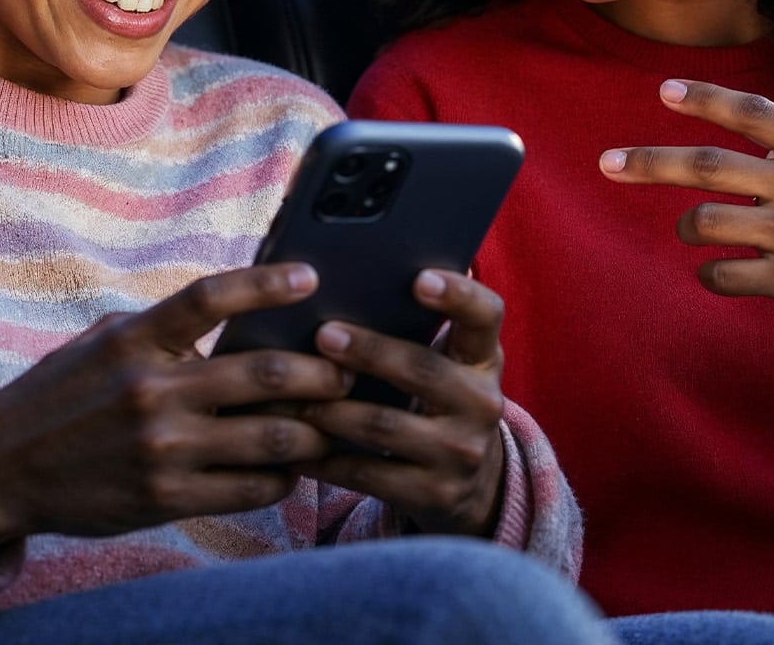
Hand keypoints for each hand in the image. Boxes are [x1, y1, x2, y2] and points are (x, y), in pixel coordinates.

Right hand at [0, 263, 352, 549]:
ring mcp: (162, 449)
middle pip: (263, 372)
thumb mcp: (103, 342)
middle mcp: (151, 390)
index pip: (211, 297)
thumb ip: (164, 328)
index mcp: (135, 339)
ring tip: (335, 422)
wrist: (0, 468)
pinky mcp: (166, 498)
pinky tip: (293, 467)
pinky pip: (250, 488)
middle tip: (348, 370)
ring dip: (316, 430)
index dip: (267, 283)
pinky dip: (283, 476)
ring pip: (272, 437)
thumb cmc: (62, 395)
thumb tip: (237, 309)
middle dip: (321, 373)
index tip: (311, 276)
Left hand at [297, 269, 507, 535]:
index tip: (418, 279)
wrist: (471, 484)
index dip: (458, 294)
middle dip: (369, 351)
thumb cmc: (438, 401)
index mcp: (483, 358)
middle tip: (323, 335)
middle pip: (423, 370)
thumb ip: (418, 327)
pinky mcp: (433, 494)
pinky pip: (368, 474)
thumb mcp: (447, 364)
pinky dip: (324, 458)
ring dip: (329, 410)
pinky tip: (292, 444)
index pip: (486, 314)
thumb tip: (349, 278)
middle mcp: (481, 403)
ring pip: (384, 426)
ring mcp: (460, 453)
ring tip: (287, 395)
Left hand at [598, 3, 773, 414]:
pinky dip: (710, 270)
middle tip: (605, 163)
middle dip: (648, 163)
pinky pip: (722, 273)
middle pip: (708, 167)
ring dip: (687, 226)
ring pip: (706, 222)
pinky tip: (720, 265)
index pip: (749, 112)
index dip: (704, 99)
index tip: (663, 91)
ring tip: (694, 225)